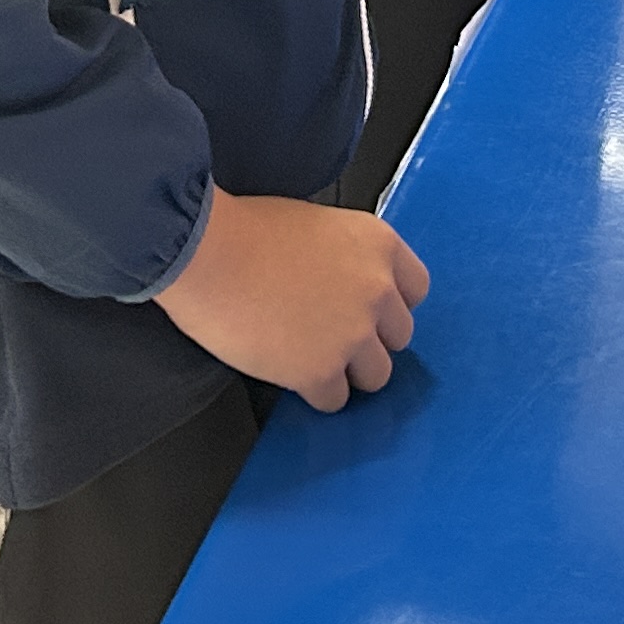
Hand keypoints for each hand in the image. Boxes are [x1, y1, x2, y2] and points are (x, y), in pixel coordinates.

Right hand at [152, 188, 428, 410]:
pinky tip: (291, 373)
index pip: (416, 289)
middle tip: (333, 334)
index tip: (370, 310)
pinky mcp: (320, 371)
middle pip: (400, 336)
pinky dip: (315, 392)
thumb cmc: (245, 230)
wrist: (206, 252)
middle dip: (369, 338)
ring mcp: (352, 334)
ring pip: (377, 375)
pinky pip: (335, 399)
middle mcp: (377, 290)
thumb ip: (346, 256)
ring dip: (348, 370)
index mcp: (378, 245)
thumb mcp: (316, 223)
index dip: (389, 304)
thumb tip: (344, 281)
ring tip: (313, 358)